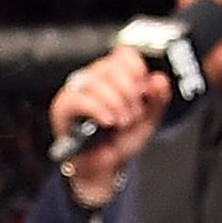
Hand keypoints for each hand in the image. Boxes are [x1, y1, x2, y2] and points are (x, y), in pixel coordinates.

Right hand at [46, 47, 170, 203]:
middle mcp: (92, 78)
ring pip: (95, 81)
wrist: (102, 168)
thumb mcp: (146, 120)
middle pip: (110, 66)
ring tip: (122, 122)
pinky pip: (79, 99)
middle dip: (128, 92)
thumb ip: (157, 100)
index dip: (136, 69)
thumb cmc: (118, 141)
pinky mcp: (62, 107)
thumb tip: (158, 79)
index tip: (143, 90)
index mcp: (113, 76)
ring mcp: (75, 91)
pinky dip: (98, 109)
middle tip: (133, 114)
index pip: (123, 54)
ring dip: (115, 102)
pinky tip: (109, 121)